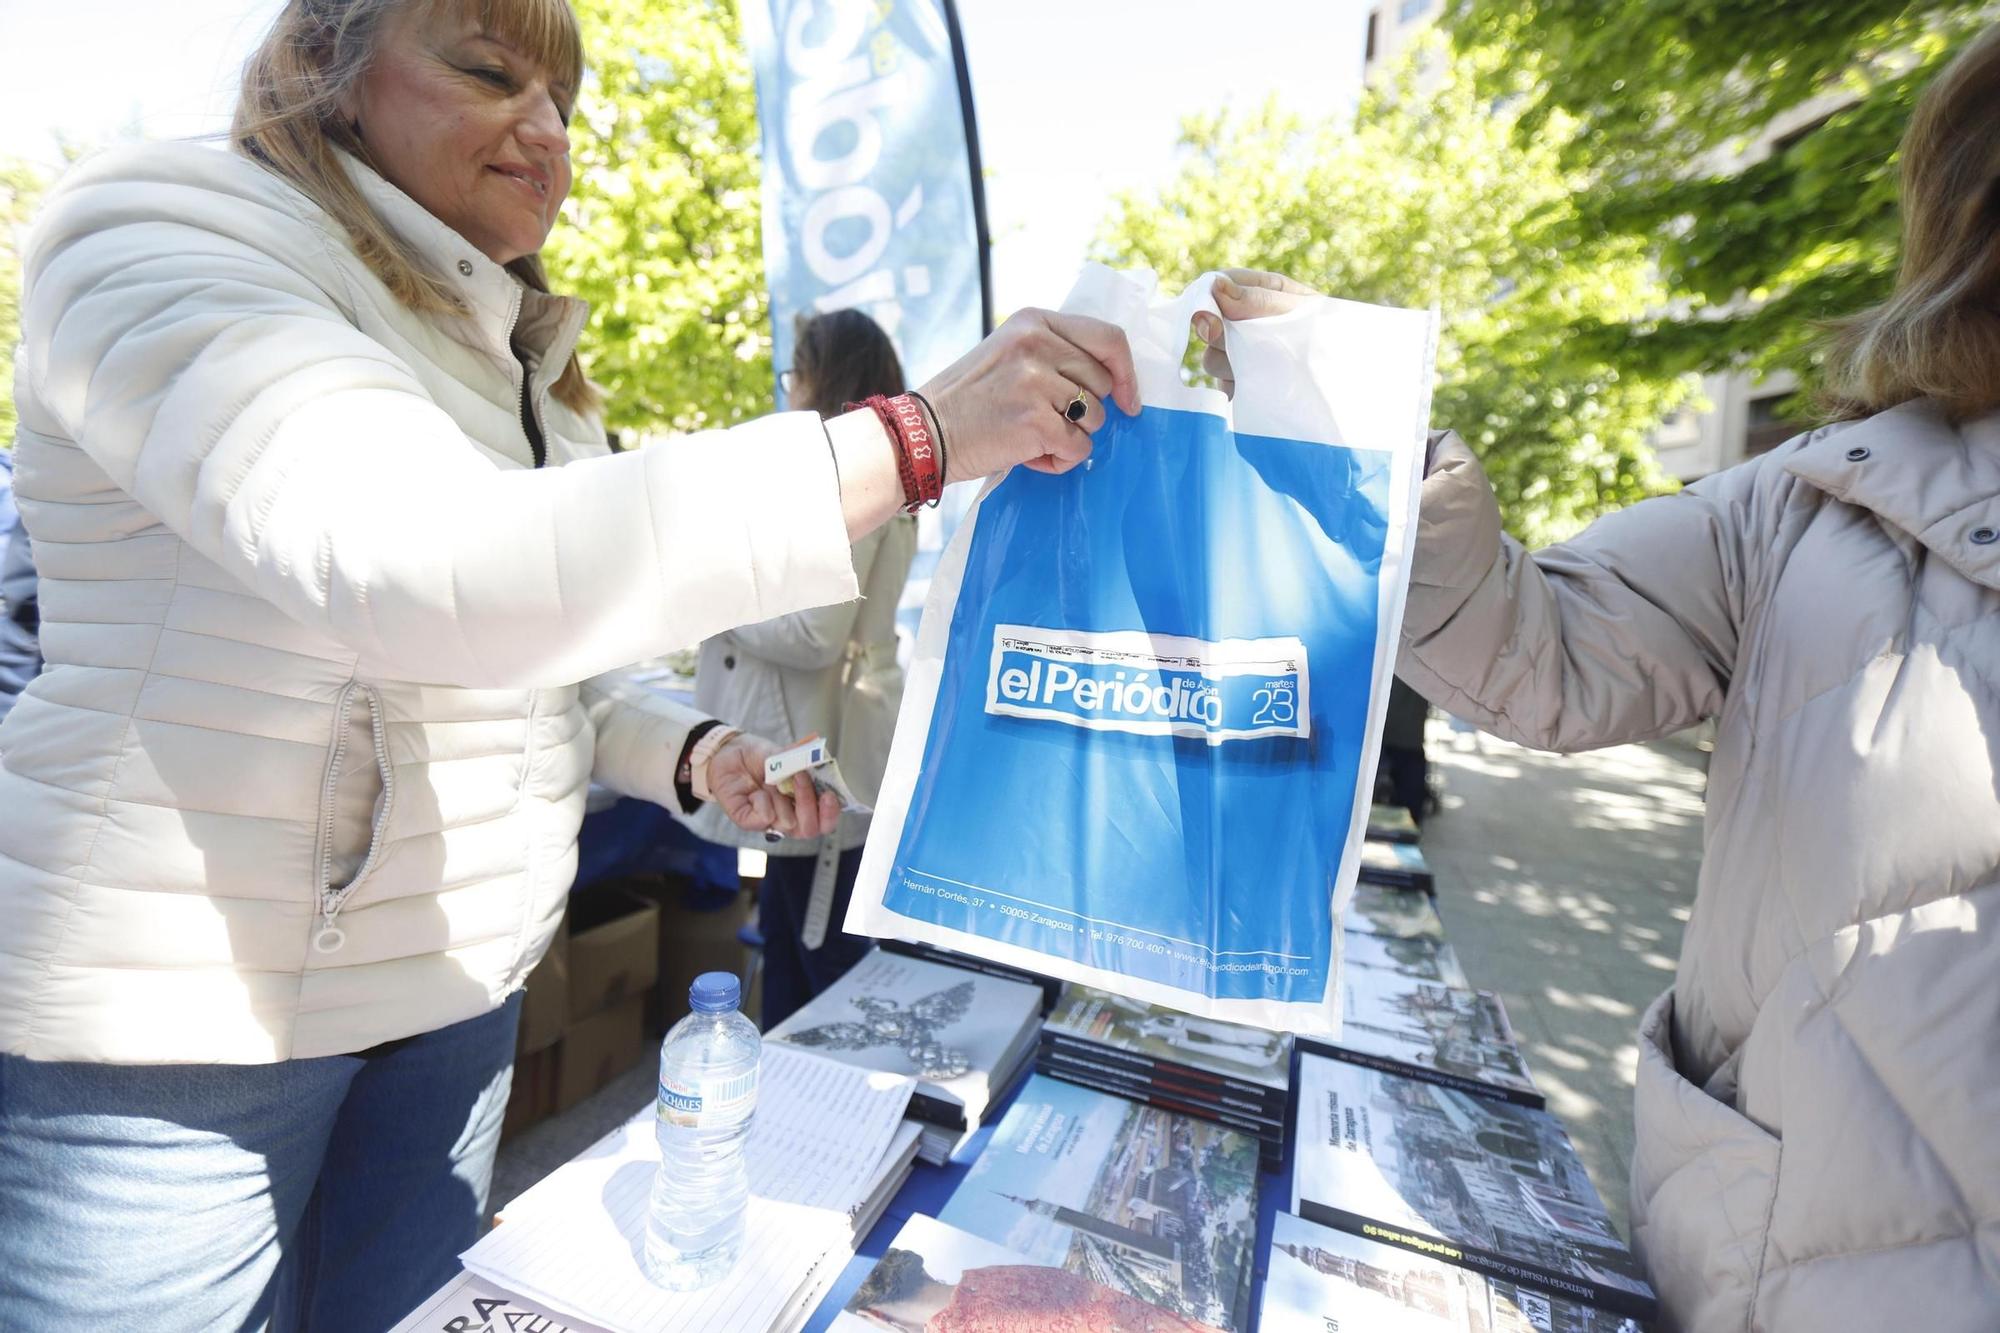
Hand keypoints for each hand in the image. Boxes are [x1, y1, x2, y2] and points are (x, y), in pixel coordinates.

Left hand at [703, 732, 840, 840]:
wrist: (729, 751)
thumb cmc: (760, 756)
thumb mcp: (784, 754)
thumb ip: (801, 761)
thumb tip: (817, 761)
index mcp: (804, 805)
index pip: (825, 822)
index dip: (831, 813)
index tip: (828, 795)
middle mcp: (788, 817)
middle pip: (810, 830)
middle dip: (808, 804)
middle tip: (800, 777)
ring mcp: (768, 822)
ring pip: (787, 824)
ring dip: (782, 797)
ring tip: (773, 778)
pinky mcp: (747, 821)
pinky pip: (763, 819)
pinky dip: (762, 801)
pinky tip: (754, 791)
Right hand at [922, 309, 1140, 479]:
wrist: (924, 433)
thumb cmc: (969, 400)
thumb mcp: (1009, 353)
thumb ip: (1055, 353)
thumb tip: (1115, 379)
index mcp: (1034, 321)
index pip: (1108, 338)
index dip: (1126, 372)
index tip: (1128, 399)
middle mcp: (1037, 344)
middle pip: (1103, 383)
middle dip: (1085, 411)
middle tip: (1046, 422)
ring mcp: (1036, 381)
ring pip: (1094, 418)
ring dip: (1071, 437)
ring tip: (1031, 438)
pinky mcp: (1036, 421)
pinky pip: (1078, 448)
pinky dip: (1059, 461)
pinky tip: (1028, 456)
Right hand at [1192, 269, 1322, 398]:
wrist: (1352, 381)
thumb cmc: (1333, 337)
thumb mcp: (1299, 313)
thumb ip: (1257, 302)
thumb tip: (1214, 286)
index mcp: (1262, 293)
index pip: (1220, 285)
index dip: (1210, 298)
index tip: (1214, 316)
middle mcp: (1246, 323)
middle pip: (1208, 324)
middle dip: (1223, 337)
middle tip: (1245, 347)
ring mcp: (1241, 356)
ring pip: (1211, 359)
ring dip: (1231, 367)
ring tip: (1267, 372)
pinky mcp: (1241, 386)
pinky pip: (1221, 387)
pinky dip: (1237, 388)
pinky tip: (1261, 388)